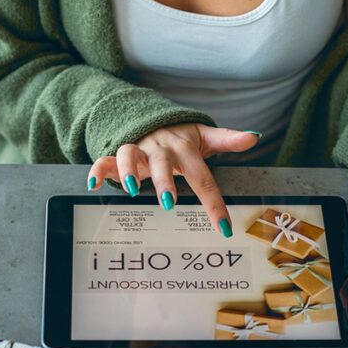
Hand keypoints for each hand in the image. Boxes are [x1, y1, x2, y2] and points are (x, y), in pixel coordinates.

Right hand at [86, 124, 259, 236]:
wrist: (152, 119)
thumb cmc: (181, 137)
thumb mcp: (204, 136)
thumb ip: (227, 138)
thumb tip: (255, 136)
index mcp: (183, 147)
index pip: (202, 176)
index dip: (213, 203)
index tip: (223, 228)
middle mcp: (160, 148)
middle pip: (162, 161)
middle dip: (164, 181)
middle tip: (170, 202)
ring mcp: (138, 151)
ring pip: (130, 156)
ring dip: (129, 172)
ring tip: (133, 191)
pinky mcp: (119, 156)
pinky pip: (105, 160)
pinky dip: (98, 170)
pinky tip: (92, 184)